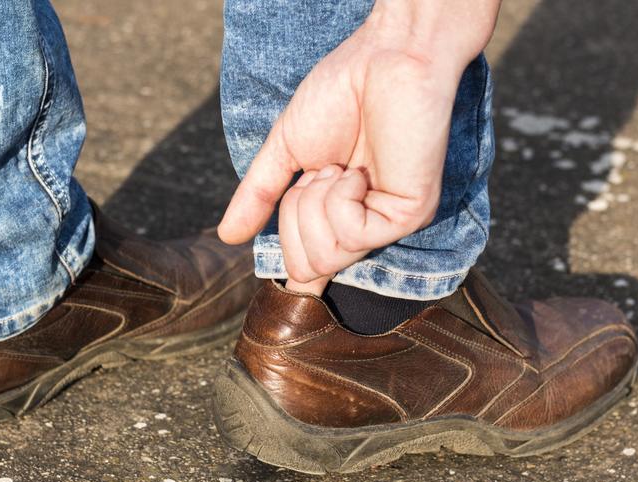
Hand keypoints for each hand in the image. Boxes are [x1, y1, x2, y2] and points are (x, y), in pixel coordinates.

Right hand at [217, 1, 499, 291]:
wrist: (383, 57)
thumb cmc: (341, 94)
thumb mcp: (286, 150)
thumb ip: (259, 195)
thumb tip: (227, 236)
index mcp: (340, 216)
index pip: (308, 269)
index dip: (290, 264)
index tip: (283, 245)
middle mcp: (367, 227)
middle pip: (307, 267)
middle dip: (294, 216)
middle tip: (320, 172)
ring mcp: (389, 224)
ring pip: (325, 256)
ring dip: (316, 203)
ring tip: (340, 165)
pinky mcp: (410, 215)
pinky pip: (350, 234)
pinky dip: (340, 197)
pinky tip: (357, 171)